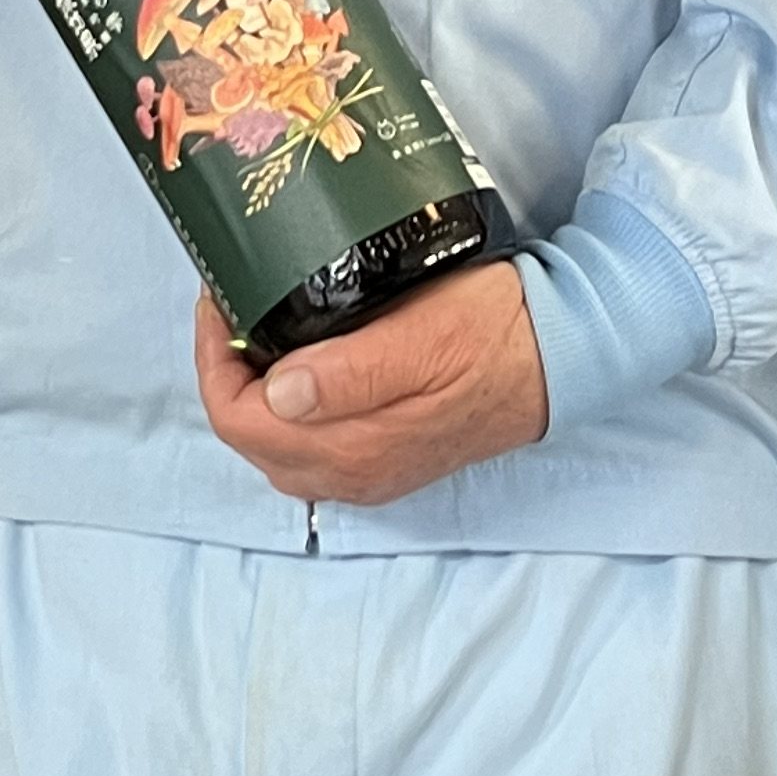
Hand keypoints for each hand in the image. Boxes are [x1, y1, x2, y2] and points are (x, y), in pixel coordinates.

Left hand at [193, 265, 548, 505]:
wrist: (561, 356)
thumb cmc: (497, 331)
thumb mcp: (425, 333)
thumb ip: (352, 372)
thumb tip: (279, 394)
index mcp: (354, 448)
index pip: (238, 421)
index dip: (214, 360)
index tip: (221, 300)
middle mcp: (353, 475)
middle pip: (247, 437)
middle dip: (227, 373)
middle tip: (237, 305)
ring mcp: (368, 472)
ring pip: (274, 446)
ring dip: (253, 392)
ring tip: (261, 327)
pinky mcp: (384, 460)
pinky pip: (309, 447)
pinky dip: (286, 408)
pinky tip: (298, 363)